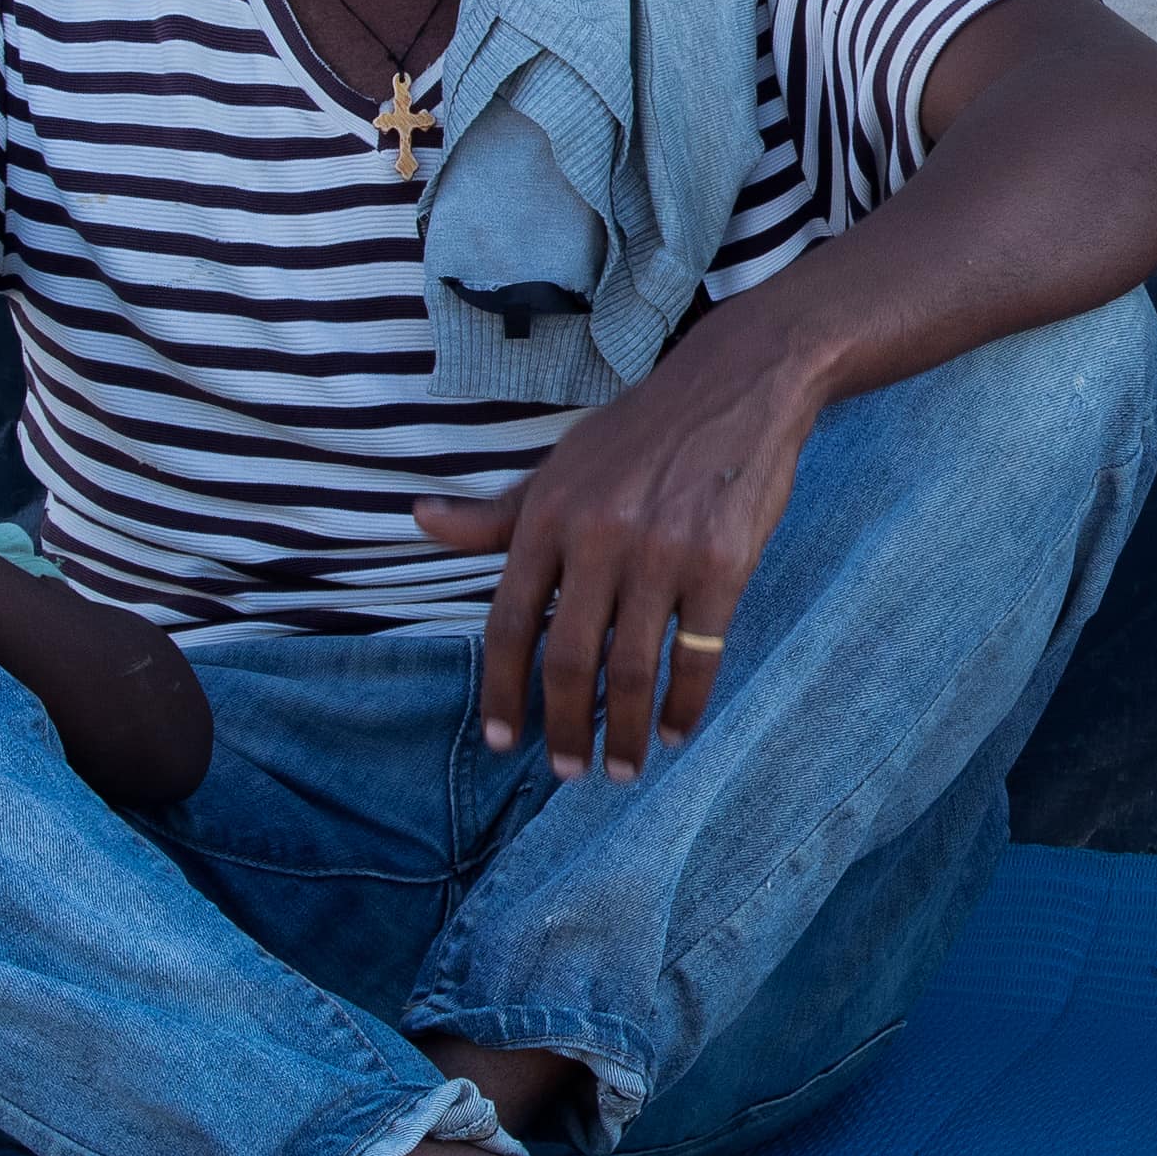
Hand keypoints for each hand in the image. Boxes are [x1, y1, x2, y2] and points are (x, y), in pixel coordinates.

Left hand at [409, 324, 818, 780]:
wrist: (736, 384)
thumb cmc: (640, 433)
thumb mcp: (559, 463)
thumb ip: (497, 512)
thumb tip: (420, 520)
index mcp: (549, 515)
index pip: (508, 623)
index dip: (502, 692)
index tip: (503, 742)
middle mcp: (598, 535)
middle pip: (568, 658)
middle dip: (564, 727)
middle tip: (568, 771)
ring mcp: (663, 551)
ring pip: (632, 667)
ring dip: (626, 731)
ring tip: (623, 768)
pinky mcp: (723, 563)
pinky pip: (698, 653)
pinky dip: (685, 703)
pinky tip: (677, 730)